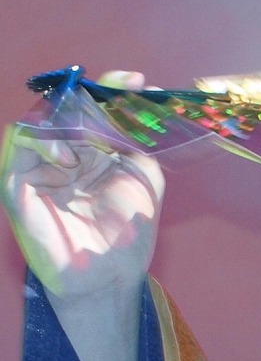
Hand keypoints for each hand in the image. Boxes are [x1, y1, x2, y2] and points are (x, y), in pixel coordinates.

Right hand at [1, 70, 163, 300]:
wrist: (109, 279)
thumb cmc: (126, 236)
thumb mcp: (143, 180)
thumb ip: (139, 141)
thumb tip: (140, 96)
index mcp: (90, 150)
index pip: (93, 107)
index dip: (110, 89)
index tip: (135, 81)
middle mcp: (62, 151)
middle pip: (68, 105)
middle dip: (95, 100)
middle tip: (118, 101)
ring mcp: (38, 164)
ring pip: (43, 117)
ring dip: (72, 118)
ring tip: (97, 136)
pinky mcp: (16, 180)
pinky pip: (18, 140)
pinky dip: (43, 139)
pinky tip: (68, 156)